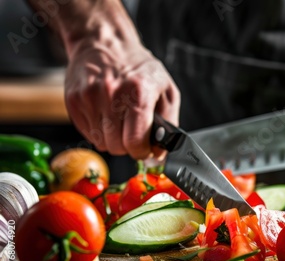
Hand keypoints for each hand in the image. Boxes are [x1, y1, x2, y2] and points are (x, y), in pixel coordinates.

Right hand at [65, 41, 179, 159]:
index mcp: (139, 92)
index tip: (144, 148)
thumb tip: (160, 152)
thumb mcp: (166, 89)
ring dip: (112, 139)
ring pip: (101, 143)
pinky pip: (87, 134)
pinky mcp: (74, 101)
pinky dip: (98, 131)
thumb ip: (168, 123)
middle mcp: (112, 94)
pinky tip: (105, 114)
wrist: (105, 43)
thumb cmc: (138, 68)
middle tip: (132, 132)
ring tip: (119, 120)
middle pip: (117, 146)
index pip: (135, 141)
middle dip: (128, 146)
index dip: (142, 151)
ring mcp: (89, 98)